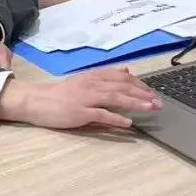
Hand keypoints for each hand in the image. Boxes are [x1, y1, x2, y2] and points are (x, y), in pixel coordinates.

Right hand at [0, 67, 161, 128]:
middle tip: (159, 102)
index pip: (123, 77)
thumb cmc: (61, 94)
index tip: (153, 92)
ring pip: (116, 97)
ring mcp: (86, 98)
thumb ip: (106, 77)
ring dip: (135, 103)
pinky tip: (128, 123)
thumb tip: (127, 71)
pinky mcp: (80, 112)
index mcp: (94, 76)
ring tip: (150, 109)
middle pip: (123, 86)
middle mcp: (92, 84)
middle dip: (143, 94)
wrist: (36, 101)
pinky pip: (101, 115)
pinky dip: (116, 118)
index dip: (140, 84)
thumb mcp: (85, 80)